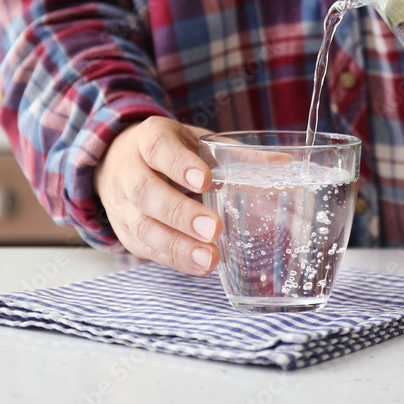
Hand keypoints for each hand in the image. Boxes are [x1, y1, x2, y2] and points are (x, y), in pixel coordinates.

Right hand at [94, 116, 220, 275]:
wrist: (119, 161)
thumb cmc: (172, 151)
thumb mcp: (197, 141)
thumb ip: (235, 155)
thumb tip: (284, 163)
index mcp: (149, 138)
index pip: (158, 148)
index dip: (180, 165)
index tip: (207, 181)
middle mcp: (128, 170)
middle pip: (146, 192)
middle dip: (180, 212)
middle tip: (213, 228)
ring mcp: (122, 204)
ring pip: (142, 226)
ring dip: (177, 245)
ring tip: (208, 258)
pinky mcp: (126, 232)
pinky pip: (146, 248)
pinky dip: (174, 259)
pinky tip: (198, 265)